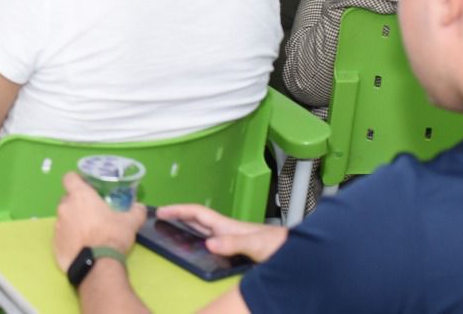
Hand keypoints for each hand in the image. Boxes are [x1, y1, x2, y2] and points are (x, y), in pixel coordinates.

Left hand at [52, 172, 146, 271]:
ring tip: (88, 232)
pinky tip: (82, 246)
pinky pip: (61, 235)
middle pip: (68, 199)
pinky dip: (69, 238)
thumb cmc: (112, 236)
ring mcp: (57, 226)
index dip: (77, 180)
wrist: (98, 265)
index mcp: (80, 196)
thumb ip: (136, 211)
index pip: (69, 177)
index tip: (86, 186)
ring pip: (64, 217)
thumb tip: (139, 207)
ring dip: (74, 221)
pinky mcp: (55, 243)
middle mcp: (64, 207)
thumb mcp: (130, 222)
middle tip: (92, 213)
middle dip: (78, 203)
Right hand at [155, 204, 287, 262]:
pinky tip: (201, 248)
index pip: (197, 212)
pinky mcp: (239, 248)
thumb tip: (209, 243)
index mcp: (227, 226)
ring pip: (205, 229)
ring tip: (174, 230)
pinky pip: (213, 240)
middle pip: (198, 219)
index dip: (178, 210)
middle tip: (161, 217)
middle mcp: (227, 229)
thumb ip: (232, 243)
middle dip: (179, 215)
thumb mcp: (254, 244)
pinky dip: (200, 240)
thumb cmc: (280, 245)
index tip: (160, 211)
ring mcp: (233, 237)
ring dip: (188, 226)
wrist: (301, 252)